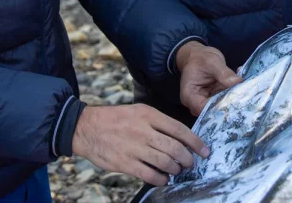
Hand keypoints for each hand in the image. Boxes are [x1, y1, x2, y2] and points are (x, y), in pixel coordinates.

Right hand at [71, 104, 209, 186]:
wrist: (86, 127)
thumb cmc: (115, 119)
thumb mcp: (138, 111)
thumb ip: (158, 123)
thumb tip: (180, 138)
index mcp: (148, 115)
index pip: (180, 130)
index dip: (196, 142)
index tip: (205, 151)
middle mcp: (143, 131)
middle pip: (175, 148)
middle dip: (188, 159)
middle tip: (190, 164)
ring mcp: (134, 148)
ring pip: (165, 162)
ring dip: (176, 170)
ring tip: (177, 171)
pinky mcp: (125, 163)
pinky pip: (150, 174)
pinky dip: (161, 179)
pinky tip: (163, 178)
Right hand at [176, 42, 242, 116]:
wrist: (198, 56)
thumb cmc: (200, 58)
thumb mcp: (212, 62)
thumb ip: (223, 73)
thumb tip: (237, 82)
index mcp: (189, 96)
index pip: (204, 109)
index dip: (220, 107)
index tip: (236, 101)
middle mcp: (196, 103)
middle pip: (214, 111)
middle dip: (230, 104)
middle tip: (245, 96)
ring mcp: (207, 102)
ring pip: (222, 106)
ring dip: (234, 99)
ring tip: (246, 90)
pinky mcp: (215, 100)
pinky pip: (226, 100)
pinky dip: (234, 93)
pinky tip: (243, 84)